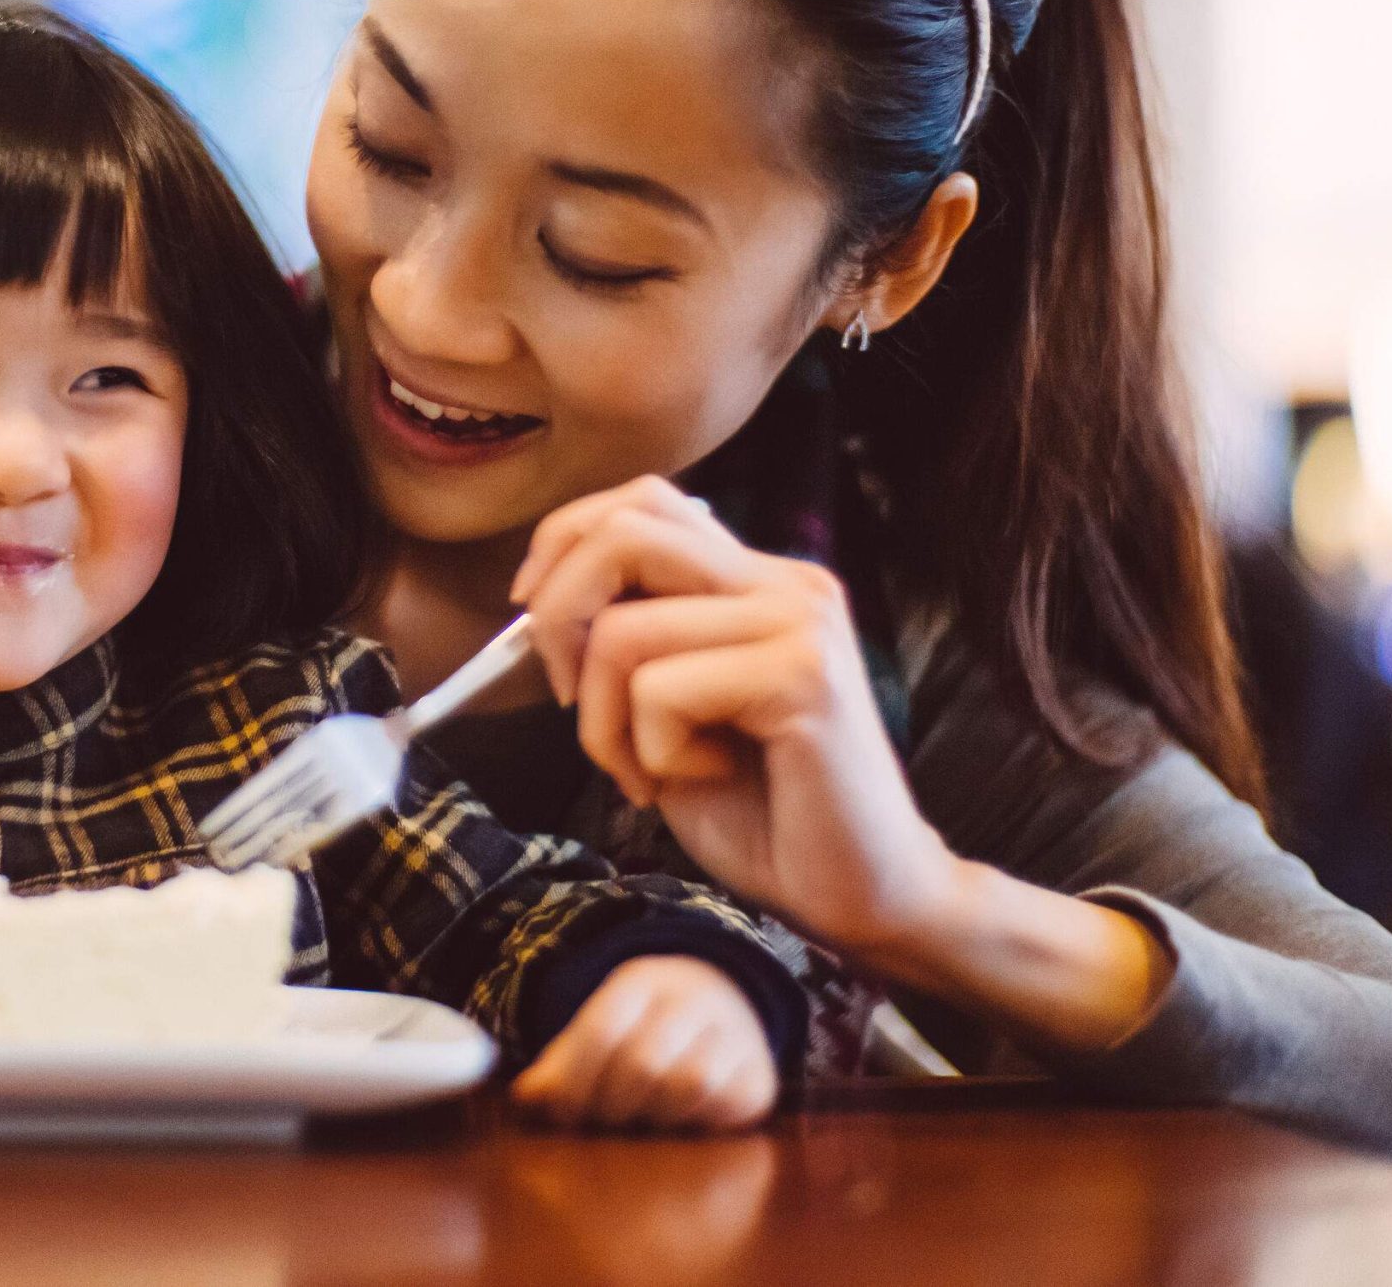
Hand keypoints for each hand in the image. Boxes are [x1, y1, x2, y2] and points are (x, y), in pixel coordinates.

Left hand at [510, 475, 964, 959]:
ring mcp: (800, 622)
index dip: (565, 542)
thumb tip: (539, 601)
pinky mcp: (803, 677)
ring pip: (624, 631)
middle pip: (624, 534)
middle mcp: (787, 582)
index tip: (529, 613)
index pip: (643, 501)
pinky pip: (661, 690)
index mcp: (757, 578)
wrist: (863, 890)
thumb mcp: (673, 707)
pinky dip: (651, 753)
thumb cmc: (762, 809)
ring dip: (603, 720)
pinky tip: (707, 779)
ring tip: (647, 770)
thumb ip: (632, 640)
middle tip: (568, 699)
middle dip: (558, 618)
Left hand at [511, 956, 776, 1129]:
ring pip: (687, 1085)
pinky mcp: (760, 1074)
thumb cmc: (647, 1024)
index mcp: (642, 979)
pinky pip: (724, 1108)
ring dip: (652, 1115)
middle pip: (642, 1064)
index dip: (573, 1080)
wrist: (726, 1003)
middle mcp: (694, 998)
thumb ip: (562, 1063)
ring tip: (637, 1118)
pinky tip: (676, 1118)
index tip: (560, 1111)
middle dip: (610, 1104)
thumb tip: (524, 1099)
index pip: (600, 1031)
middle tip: (598, 1120)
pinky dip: (693, 1122)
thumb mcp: (603, 1027)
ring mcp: (734, 1032)